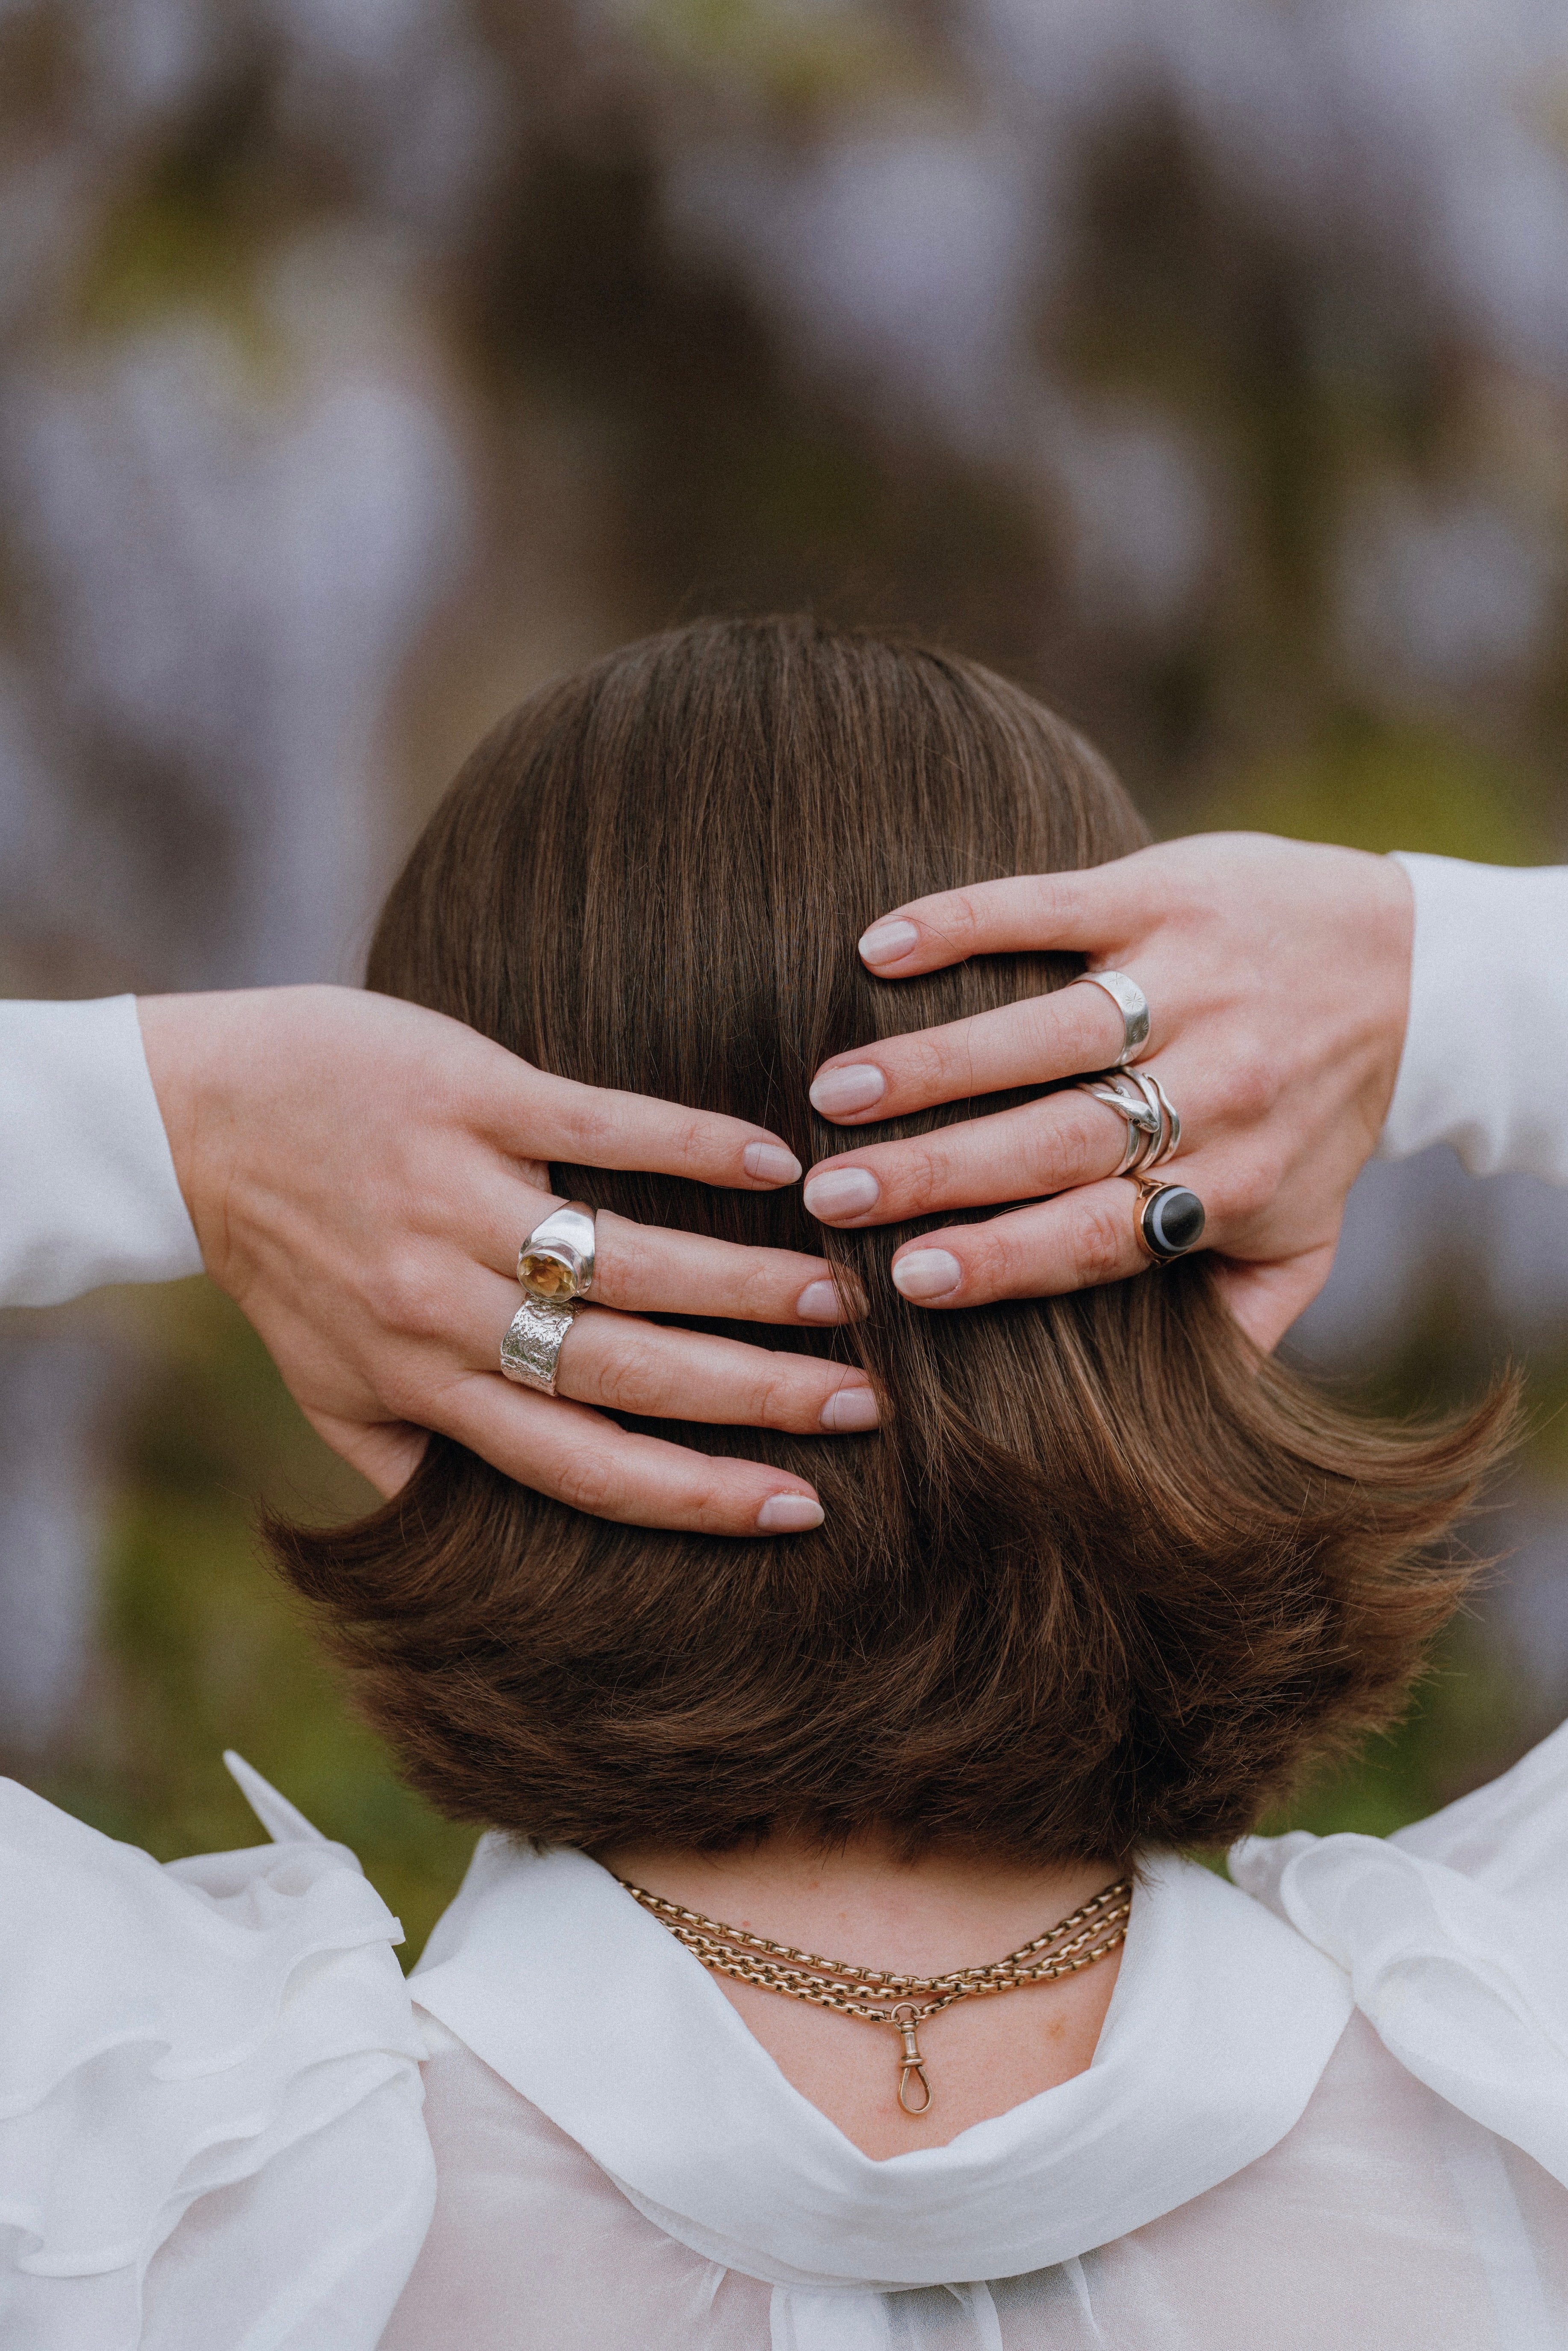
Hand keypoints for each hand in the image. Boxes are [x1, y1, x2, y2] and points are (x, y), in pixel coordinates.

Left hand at [138, 986, 868, 1533]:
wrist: (190, 1116)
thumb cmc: (281, 1258)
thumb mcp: (331, 1387)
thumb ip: (412, 1461)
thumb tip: (493, 1548)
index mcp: (425, 1384)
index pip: (584, 1463)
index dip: (697, 1494)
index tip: (799, 1507)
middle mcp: (442, 1305)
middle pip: (628, 1368)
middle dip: (759, 1393)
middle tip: (864, 1401)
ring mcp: (455, 1195)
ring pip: (628, 1258)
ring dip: (747, 1282)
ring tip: (840, 1295)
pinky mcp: (465, 1093)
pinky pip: (598, 1126)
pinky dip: (691, 1147)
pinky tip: (773, 1165)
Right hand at [800, 834, 1413, 1349]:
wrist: (1416, 969)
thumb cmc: (1325, 1116)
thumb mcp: (1304, 1235)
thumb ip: (1236, 1317)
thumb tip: (1165, 1425)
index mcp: (1227, 1182)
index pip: (1095, 1233)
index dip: (1000, 1257)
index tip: (903, 1277)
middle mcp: (1212, 1085)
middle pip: (1054, 1139)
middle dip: (934, 1169)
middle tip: (829, 1193)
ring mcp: (1187, 982)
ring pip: (1045, 1030)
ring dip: (931, 1061)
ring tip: (833, 1092)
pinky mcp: (1164, 893)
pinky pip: (1052, 908)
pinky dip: (964, 923)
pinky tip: (881, 948)